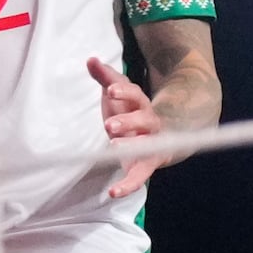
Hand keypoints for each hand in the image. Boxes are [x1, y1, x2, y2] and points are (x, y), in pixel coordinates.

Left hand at [87, 56, 171, 198]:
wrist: (162, 138)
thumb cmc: (131, 114)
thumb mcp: (119, 96)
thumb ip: (106, 78)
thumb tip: (91, 59)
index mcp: (141, 105)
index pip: (135, 95)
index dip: (124, 93)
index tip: (111, 90)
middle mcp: (150, 124)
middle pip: (144, 120)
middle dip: (128, 122)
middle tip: (110, 125)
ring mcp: (150, 146)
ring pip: (146, 147)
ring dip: (132, 148)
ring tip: (113, 149)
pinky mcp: (145, 166)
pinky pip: (139, 177)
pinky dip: (127, 186)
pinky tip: (113, 192)